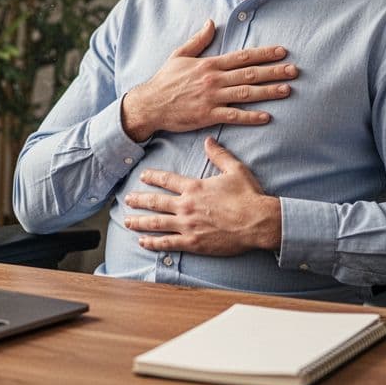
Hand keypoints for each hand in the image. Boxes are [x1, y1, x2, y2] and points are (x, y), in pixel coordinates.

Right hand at [120, 19, 297, 141]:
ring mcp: (212, 98)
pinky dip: (250, 117)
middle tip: (294, 70)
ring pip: (246, 94)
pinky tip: (266, 117)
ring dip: (268, 92)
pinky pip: (233, 116)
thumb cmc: (165, 80)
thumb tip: (211, 22)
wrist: (150, 105)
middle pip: (250, 74)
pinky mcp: (208, 115)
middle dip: (274, 71)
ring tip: (287, 90)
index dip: (264, 53)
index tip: (282, 51)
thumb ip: (198, 40)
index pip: (243, 56)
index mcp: (210, 64)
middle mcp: (214, 79)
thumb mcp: (179, 55)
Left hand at [123, 137, 281, 254]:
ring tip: (127, 221)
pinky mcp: (193, 242)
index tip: (142, 176)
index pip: (166, 180)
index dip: (152, 177)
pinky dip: (153, 242)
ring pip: (156, 223)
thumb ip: (219, 155)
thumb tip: (208, 140)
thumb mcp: (235, 169)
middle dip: (139, 200)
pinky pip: (167, 243)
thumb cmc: (249, 196)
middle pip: (155, 202)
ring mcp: (188, 225)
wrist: (258, 222)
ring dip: (140, 221)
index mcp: (194, 187)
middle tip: (127, 200)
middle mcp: (186, 205)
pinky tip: (143, 242)